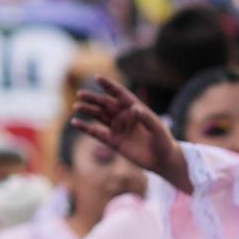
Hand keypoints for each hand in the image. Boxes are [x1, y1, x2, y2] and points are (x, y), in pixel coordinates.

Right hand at [71, 78, 187, 190]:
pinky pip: (97, 133)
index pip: (120, 94)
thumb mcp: (157, 129)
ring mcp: (118, 128)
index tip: (97, 78)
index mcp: (135, 109)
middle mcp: (124, 116)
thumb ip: (147, 118)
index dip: (109, 86)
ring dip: (88, 110)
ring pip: (99, 116)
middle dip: (94, 98)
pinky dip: (86, 128)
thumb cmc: (163, 142)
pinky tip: (75, 123)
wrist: (163, 161)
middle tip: (81, 94)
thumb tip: (135, 108)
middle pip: (106, 104)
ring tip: (77, 106)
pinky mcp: (113, 141)